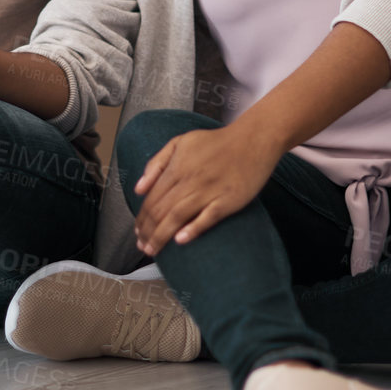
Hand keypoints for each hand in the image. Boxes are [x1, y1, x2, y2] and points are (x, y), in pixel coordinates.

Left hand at [131, 122, 281, 255]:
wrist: (253, 139)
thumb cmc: (215, 142)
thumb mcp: (179, 142)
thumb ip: (156, 164)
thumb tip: (138, 189)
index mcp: (177, 168)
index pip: (152, 199)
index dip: (141, 219)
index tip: (137, 233)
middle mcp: (190, 180)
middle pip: (161, 211)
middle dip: (148, 232)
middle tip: (143, 247)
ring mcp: (209, 190)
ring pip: (178, 216)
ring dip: (162, 236)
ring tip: (153, 250)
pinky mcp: (228, 200)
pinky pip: (208, 217)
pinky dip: (193, 229)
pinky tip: (181, 241)